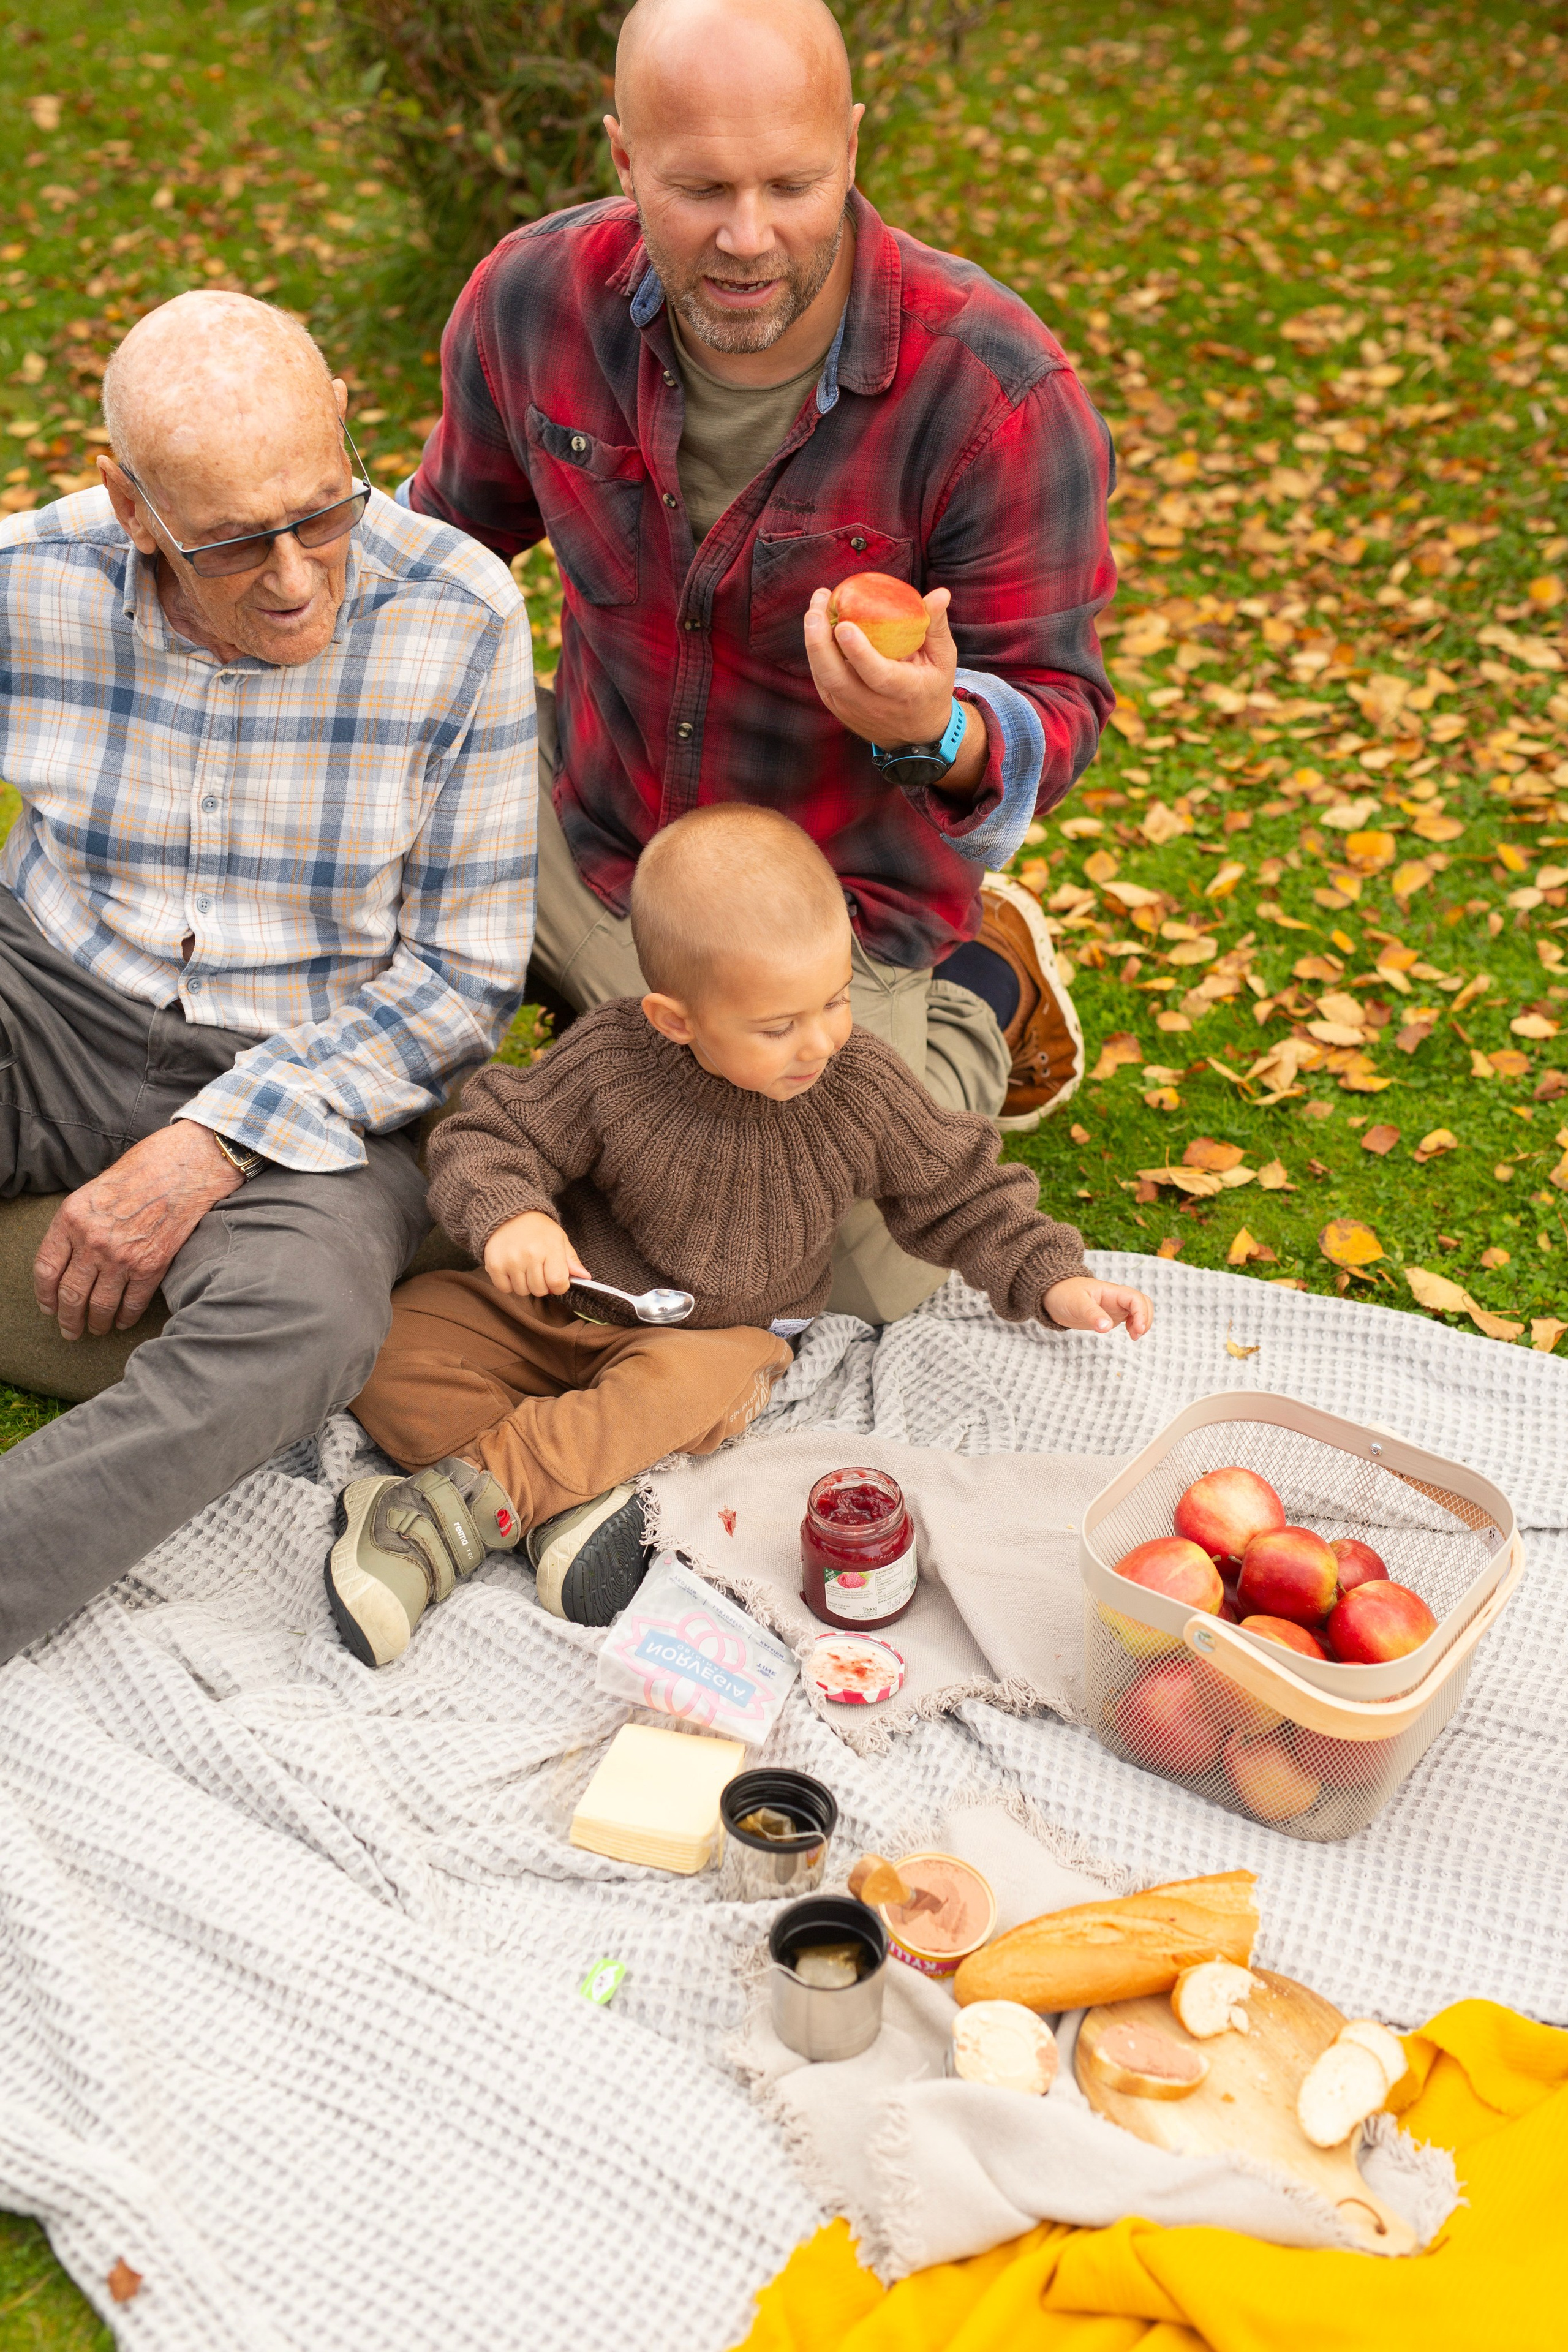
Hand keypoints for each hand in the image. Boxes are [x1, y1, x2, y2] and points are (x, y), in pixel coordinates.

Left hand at [34, 1123, 241, 1338]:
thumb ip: (78, 1223)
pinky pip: (132, 1302)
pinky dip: (126, 1317)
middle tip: (69, 1330)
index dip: (44, 1294)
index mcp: (71, 1218)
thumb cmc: (141, 1172)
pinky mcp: (151, 1266)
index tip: (48, 1307)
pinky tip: (122, 1322)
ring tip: (96, 1329)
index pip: (46, 1268)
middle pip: (70, 1293)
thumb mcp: (94, 1191)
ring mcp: (121, 1256)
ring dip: (96, 1323)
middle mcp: (92, 1240)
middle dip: (68, 1318)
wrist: (184, 1168)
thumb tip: (70, 1257)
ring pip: (100, 1304)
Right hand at [483, 1210, 587, 1298]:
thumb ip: (571, 1260)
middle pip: (540, 1290)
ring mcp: (510, 1261)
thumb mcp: (559, 1238)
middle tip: (539, 1270)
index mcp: (550, 1247)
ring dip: (525, 1284)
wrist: (509, 1214)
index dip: (560, 1286)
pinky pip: (505, 1289)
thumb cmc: (538, 1228)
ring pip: (523, 1291)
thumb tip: (585, 1277)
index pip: (558, 1282)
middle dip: (542, 1285)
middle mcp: (529, 1255)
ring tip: (525, 1267)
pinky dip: (509, 1284)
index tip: (557, 1280)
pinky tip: (512, 1269)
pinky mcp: (494, 1265)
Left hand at [803, 585, 985, 795]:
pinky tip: (817, 626)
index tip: (844, 625)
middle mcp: (873, 705)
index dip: (858, 652)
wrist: (915, 735)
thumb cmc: (931, 687)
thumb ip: (936, 626)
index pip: (877, 675)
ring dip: (813, 642)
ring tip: (816, 609)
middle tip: (818, 607)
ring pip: (824, 677)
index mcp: (904, 692)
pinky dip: (816, 653)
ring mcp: (851, 709)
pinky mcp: (838, 708)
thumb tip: (939, 593)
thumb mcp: (943, 660)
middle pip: (836, 677)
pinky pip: (821, 678)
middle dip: (820, 641)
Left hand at [1042, 1276, 1153, 1338]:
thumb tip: (1106, 1328)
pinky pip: (1131, 1318)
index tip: (1137, 1330)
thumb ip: (1091, 1314)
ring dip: (1143, 1322)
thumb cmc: (1063, 1294)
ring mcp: (1115, 1307)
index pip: (1135, 1298)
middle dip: (1146, 1318)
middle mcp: (1116, 1298)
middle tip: (1136, 1335)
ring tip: (1134, 1336)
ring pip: (1139, 1311)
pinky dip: (1136, 1326)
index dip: (1141, 1313)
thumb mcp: (1076, 1304)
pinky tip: (1131, 1334)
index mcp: (1110, 1291)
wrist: (1053, 1295)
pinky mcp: (1111, 1316)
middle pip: (1143, 1303)